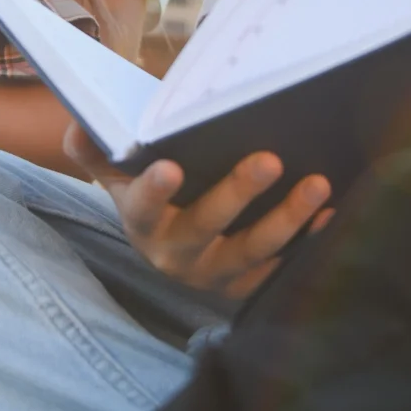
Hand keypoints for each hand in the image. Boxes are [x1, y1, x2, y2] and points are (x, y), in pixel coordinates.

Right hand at [63, 122, 332, 297]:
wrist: (172, 245)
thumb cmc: (151, 193)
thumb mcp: (117, 175)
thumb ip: (96, 149)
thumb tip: (80, 125)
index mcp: (142, 222)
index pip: (141, 207)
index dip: (153, 189)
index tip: (171, 165)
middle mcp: (176, 254)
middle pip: (206, 227)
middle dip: (238, 194)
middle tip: (269, 159)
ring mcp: (215, 274)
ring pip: (252, 250)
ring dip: (287, 219)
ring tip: (318, 184)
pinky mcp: (247, 285)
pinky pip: (281, 267)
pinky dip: (307, 241)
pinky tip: (330, 212)